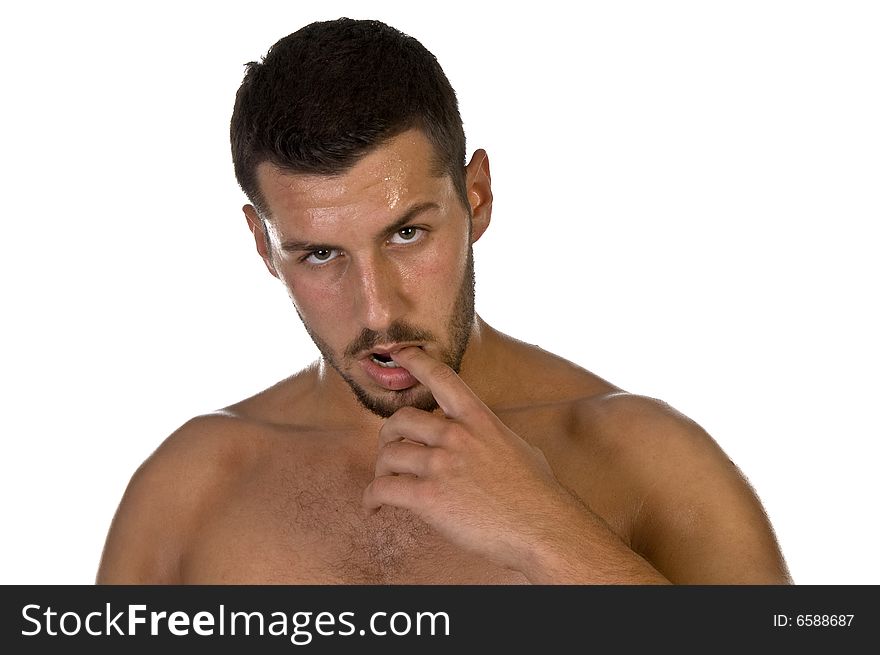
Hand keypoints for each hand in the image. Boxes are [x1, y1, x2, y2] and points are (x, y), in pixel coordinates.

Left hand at [361, 347, 580, 573]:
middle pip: (400, 420)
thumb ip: (492, 438)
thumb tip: (487, 442)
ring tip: (385, 484)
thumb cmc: (537, 495)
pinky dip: (371, 498)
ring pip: (388, 455)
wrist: (543, 529)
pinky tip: (373, 507)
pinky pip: (382, 489)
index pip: (441, 377)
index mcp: (478, 420)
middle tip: (390, 451)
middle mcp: (456, 436)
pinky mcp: (428, 497)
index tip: (399, 353)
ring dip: (381, 470)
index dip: (416, 360)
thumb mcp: (518, 448)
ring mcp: (440, 465)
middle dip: (388, 436)